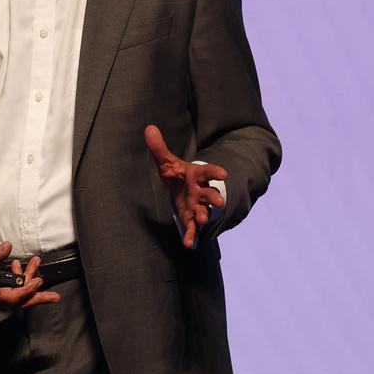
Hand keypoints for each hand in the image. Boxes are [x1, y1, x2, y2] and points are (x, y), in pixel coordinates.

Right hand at [0, 242, 60, 310]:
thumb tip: (7, 247)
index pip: (10, 297)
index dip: (26, 290)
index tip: (37, 281)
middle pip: (17, 303)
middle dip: (37, 298)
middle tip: (54, 297)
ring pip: (16, 298)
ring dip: (29, 285)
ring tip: (36, 267)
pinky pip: (10, 294)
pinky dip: (19, 283)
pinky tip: (19, 268)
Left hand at [144, 124, 227, 248]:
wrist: (182, 190)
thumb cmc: (178, 175)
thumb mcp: (167, 162)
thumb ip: (159, 148)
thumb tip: (149, 128)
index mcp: (196, 176)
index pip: (208, 172)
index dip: (215, 172)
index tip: (224, 173)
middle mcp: (200, 192)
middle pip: (210, 194)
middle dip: (214, 198)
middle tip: (219, 202)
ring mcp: (198, 206)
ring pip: (204, 211)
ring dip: (204, 216)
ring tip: (202, 220)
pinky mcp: (191, 218)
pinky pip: (193, 228)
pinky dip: (192, 236)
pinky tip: (190, 244)